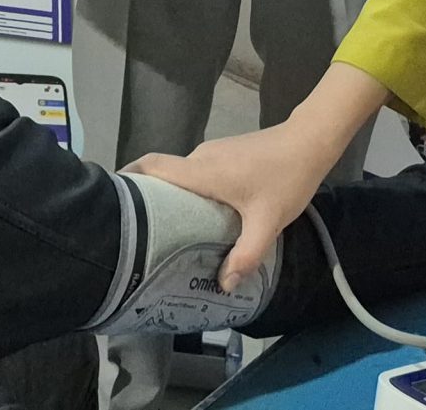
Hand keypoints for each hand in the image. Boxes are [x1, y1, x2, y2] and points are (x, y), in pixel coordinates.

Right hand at [131, 119, 346, 292]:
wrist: (311, 141)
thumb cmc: (286, 178)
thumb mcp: (267, 223)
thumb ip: (245, 255)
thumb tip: (223, 284)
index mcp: (202, 171)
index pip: (152, 166)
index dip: (129, 178)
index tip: (114, 201)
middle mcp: (201, 158)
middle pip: (164, 176)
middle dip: (151, 201)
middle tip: (145, 236)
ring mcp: (214, 152)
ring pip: (184, 177)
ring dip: (177, 200)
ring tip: (174, 235)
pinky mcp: (227, 154)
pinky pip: (200, 174)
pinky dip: (194, 194)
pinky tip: (205, 218)